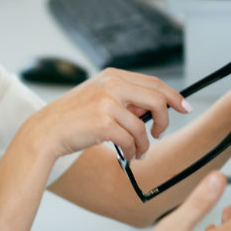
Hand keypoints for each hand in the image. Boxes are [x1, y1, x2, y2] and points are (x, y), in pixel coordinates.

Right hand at [27, 68, 190, 161]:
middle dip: (165, 120)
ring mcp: (107, 103)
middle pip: (157, 100)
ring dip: (144, 144)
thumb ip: (124, 99)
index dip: (174, 96)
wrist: (46, 131)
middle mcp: (111, 85)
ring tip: (138, 152)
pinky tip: (128, 154)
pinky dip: (133, 151)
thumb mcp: (98, 97)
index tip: (184, 106)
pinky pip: (131, 140)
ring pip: (143, 127)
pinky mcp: (103, 123)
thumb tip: (152, 109)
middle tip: (160, 133)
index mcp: (112, 76)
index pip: (154, 83)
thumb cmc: (72, 118)